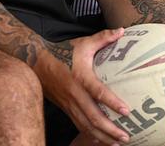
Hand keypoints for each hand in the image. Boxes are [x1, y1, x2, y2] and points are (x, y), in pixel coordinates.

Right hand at [35, 28, 131, 143]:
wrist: (37, 61)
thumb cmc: (63, 52)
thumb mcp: (83, 43)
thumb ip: (103, 38)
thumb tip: (122, 31)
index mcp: (80, 77)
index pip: (98, 92)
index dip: (112, 103)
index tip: (126, 111)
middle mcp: (74, 94)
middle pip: (93, 117)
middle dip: (110, 129)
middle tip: (126, 136)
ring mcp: (69, 103)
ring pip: (86, 125)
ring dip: (102, 136)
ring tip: (118, 143)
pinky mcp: (66, 108)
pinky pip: (79, 125)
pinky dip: (91, 135)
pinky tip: (102, 141)